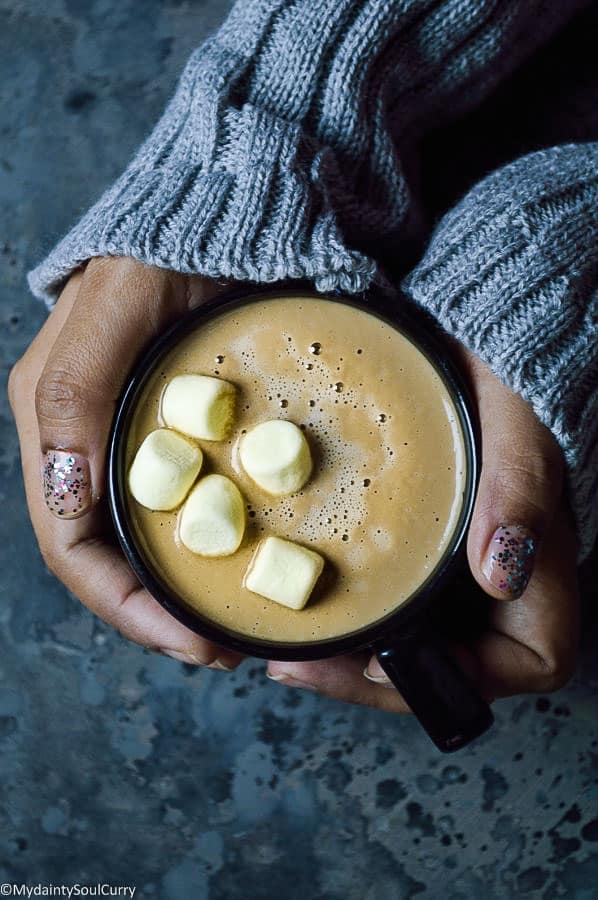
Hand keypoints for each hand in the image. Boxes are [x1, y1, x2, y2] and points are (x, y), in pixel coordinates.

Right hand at [9, 257, 242, 669]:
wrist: (218, 214)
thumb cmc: (162, 252)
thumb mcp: (114, 310)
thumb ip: (75, 390)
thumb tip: (62, 493)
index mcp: (55, 423)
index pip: (71, 543)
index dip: (124, 604)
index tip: (192, 639)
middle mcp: (85, 442)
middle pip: (106, 558)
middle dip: (156, 614)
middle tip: (224, 647)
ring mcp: (129, 441)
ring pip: (138, 544)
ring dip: (178, 594)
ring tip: (231, 626)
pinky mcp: (173, 435)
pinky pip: (176, 512)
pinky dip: (200, 553)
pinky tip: (235, 570)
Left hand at [267, 345, 579, 708]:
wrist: (467, 327)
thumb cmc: (505, 366)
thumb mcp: (516, 413)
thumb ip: (521, 483)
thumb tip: (502, 571)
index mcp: (541, 557)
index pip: (528, 660)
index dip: (463, 679)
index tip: (382, 663)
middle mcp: (499, 571)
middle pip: (454, 663)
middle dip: (377, 676)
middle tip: (296, 665)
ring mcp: (459, 559)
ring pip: (417, 636)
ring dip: (355, 652)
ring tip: (285, 646)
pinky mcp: (421, 537)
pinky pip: (391, 593)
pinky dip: (351, 606)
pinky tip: (299, 593)